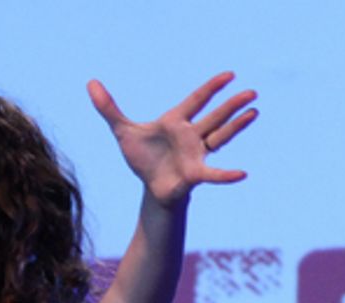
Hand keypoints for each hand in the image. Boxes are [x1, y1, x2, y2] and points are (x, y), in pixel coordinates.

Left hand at [89, 72, 257, 203]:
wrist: (149, 185)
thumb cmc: (142, 157)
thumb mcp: (122, 131)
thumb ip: (108, 108)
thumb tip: (90, 83)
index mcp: (175, 121)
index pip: (196, 100)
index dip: (211, 88)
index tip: (229, 75)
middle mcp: (191, 135)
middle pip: (214, 117)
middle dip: (231, 105)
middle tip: (252, 92)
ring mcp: (196, 153)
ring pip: (220, 137)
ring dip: (236, 126)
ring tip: (254, 113)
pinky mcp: (195, 174)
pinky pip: (213, 174)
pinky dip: (226, 175)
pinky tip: (242, 174)